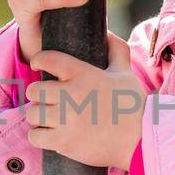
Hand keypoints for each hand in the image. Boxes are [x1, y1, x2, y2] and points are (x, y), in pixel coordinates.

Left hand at [25, 31, 145, 169]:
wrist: (141, 139)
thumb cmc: (133, 105)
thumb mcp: (125, 72)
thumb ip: (116, 50)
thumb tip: (108, 32)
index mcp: (83, 74)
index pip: (47, 59)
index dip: (39, 59)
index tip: (38, 63)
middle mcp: (71, 94)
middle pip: (34, 90)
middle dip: (37, 94)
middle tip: (46, 99)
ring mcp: (65, 119)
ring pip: (32, 113)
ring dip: (38, 115)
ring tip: (47, 118)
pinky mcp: (63, 142)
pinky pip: (35, 136)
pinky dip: (39, 136)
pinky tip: (49, 134)